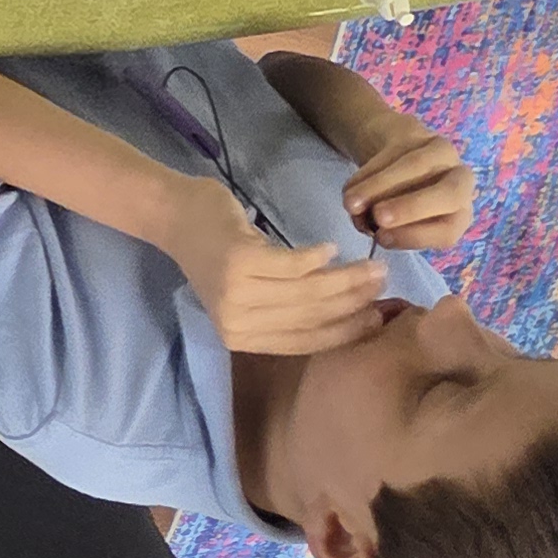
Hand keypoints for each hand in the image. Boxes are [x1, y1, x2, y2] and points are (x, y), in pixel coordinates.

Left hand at [155, 184, 389, 355]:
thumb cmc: (219, 255)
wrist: (174, 217)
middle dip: (355, 301)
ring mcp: (237, 293)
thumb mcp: (253, 292)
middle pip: (312, 315)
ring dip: (346, 277)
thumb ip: (291, 308)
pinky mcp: (240, 261)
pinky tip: (330, 248)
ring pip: (308, 291)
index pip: (306, 340)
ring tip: (372, 264)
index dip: (347, 330)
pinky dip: (317, 256)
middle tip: (383, 282)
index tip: (380, 317)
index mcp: (242, 338)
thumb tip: (354, 311)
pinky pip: (294, 264)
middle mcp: (237, 323)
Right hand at [343, 122, 474, 251]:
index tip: (381, 239)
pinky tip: (350, 188)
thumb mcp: (399, 222)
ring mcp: (442, 153)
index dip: (416, 236)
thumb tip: (369, 226)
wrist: (393, 154)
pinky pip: (393, 152)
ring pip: (416, 166)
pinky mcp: (418, 133)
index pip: (448, 229)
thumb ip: (388, 228)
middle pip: (448, 194)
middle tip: (378, 217)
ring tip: (351, 203)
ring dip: (379, 187)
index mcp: (458, 214)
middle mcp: (460, 183)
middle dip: (412, 207)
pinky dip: (368, 173)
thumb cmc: (397, 200)